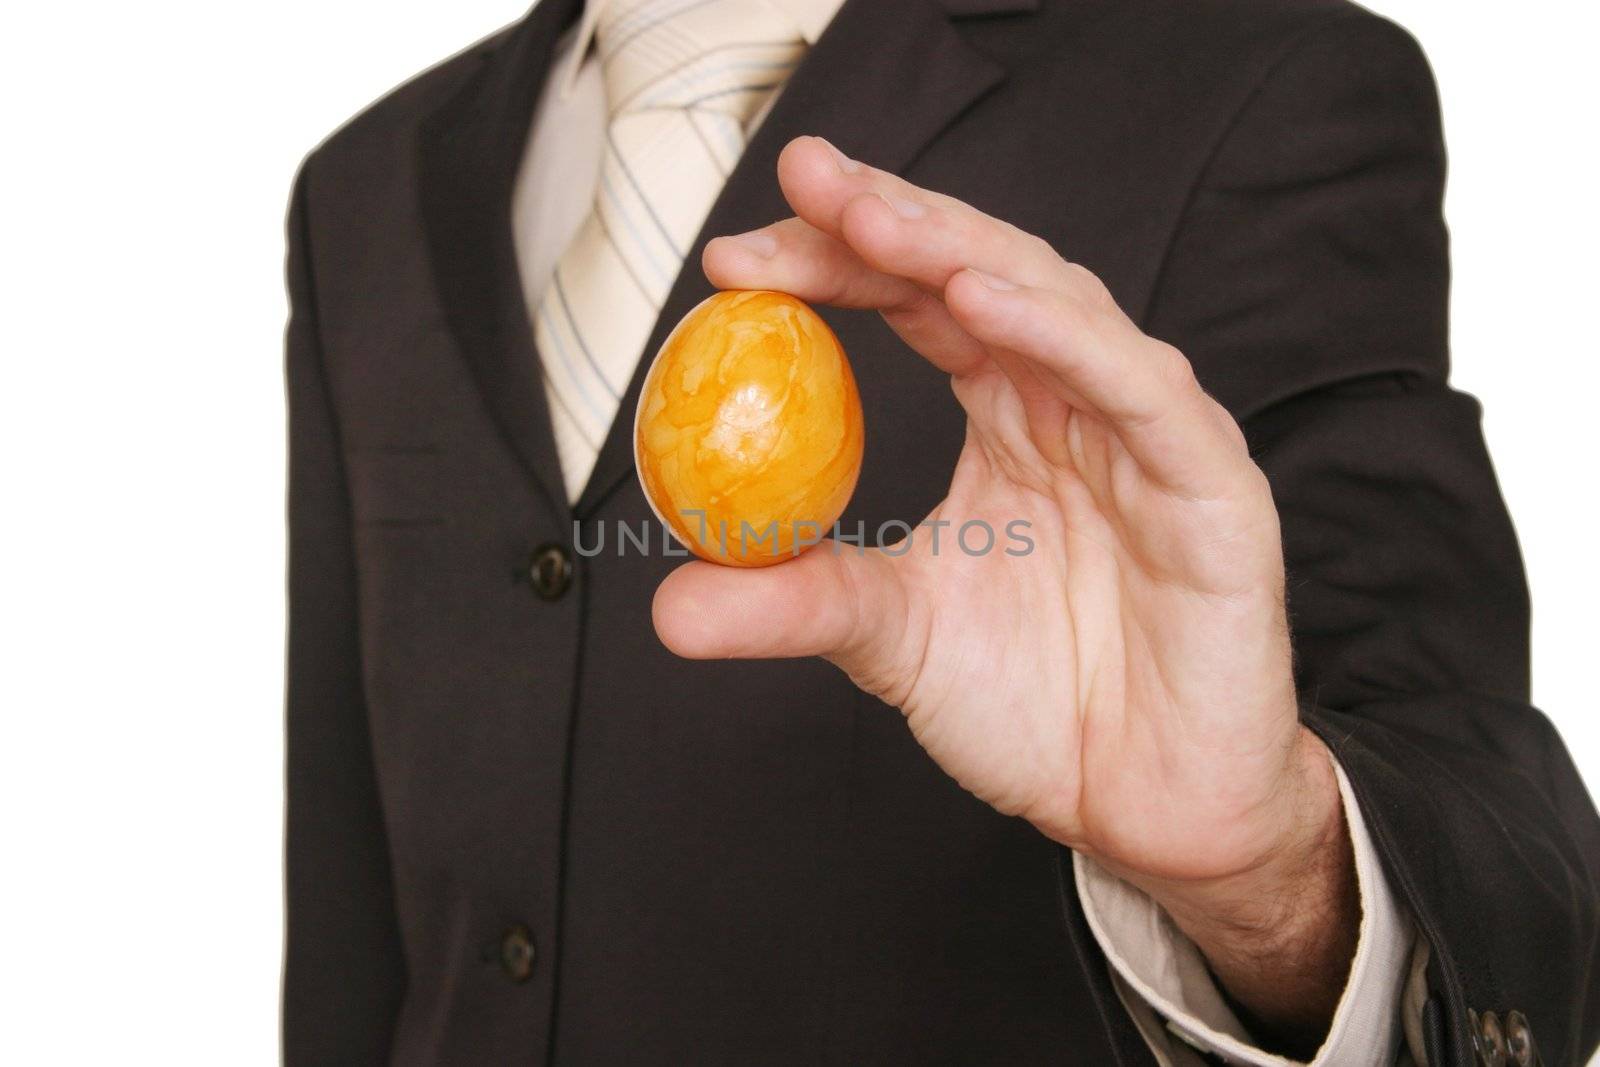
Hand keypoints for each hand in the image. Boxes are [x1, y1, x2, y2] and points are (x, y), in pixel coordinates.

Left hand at [653, 136, 1356, 1046]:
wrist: (1147, 804)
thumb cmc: (1042, 705)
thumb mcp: (892, 639)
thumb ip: (797, 601)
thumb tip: (668, 602)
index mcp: (1009, 415)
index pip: (918, 304)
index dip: (832, 265)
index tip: (733, 260)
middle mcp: (1076, 401)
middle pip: (983, 273)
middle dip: (891, 218)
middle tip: (803, 176)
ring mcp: (1147, 432)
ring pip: (1061, 306)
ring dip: (964, 252)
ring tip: (872, 220)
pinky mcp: (1211, 483)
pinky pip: (1142, 393)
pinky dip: (1066, 339)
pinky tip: (984, 301)